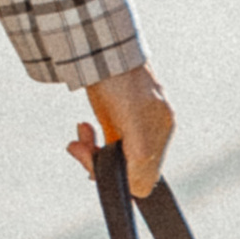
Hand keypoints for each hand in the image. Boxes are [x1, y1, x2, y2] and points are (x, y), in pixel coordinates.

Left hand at [67, 62, 173, 197]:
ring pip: (112, 158)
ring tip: (77, 139)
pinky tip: (82, 127)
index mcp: (162, 133)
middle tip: (78, 148)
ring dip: (90, 153)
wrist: (100, 47)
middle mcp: (151, 132)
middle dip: (98, 162)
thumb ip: (141, 157)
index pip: (143, 178)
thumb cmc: (121, 82)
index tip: (94, 165)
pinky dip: (89, 142)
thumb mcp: (135, 123)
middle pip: (126, 169)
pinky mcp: (115, 119)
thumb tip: (140, 191)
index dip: (118, 178)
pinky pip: (103, 144)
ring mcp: (132, 125)